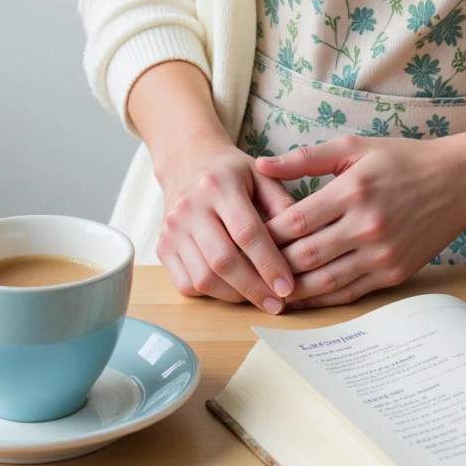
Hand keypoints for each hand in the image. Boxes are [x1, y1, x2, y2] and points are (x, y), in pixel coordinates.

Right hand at [156, 135, 298, 311]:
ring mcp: (171, 229)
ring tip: (259, 299)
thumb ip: (282, 203)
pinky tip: (233, 291)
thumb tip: (302, 240)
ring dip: (234, 296)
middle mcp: (190, 207)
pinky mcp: (162, 247)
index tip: (288, 286)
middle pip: (223, 260)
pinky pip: (186, 284)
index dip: (269, 263)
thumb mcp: (262, 174)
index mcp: (219, 184)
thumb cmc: (232, 172)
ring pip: (203, 277)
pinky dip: (211, 294)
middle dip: (254, 288)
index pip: (246, 232)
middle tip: (278, 304)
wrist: (188, 162)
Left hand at [255, 134, 465, 306]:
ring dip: (291, 289)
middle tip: (247, 268)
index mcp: (353, 190)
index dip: (266, 233)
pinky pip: (349, 293)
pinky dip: (321, 299)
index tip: (246, 236)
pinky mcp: (394, 274)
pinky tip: (302, 297)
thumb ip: (305, 158)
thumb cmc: (402, 160)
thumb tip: (261, 164)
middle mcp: (366, 225)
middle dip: (271, 264)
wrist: (458, 182)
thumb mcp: (354, 147)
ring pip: (324, 281)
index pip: (296, 220)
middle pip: (304, 255)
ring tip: (265, 288)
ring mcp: (382, 254)